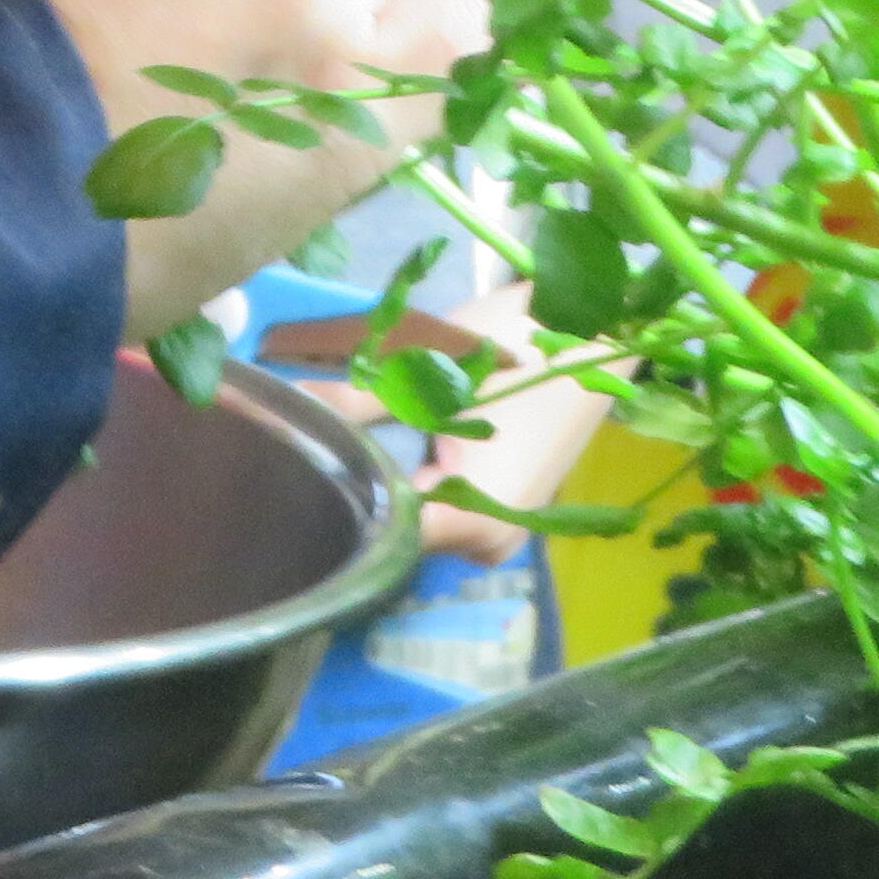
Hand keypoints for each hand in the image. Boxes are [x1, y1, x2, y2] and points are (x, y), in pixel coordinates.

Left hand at [284, 285, 617, 560]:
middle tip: (289, 453)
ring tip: (322, 451)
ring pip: (412, 523)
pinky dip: (408, 488)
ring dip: (377, 490)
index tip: (280, 472)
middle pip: (392, 532)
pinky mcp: (499, 516)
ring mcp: (495, 535)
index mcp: (470, 519)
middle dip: (347, 492)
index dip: (328, 501)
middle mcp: (483, 545)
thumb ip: (351, 401)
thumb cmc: (518, 346)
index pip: (376, 536)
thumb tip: (278, 402)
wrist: (600, 334)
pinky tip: (372, 456)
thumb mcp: (426, 370)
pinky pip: (437, 514)